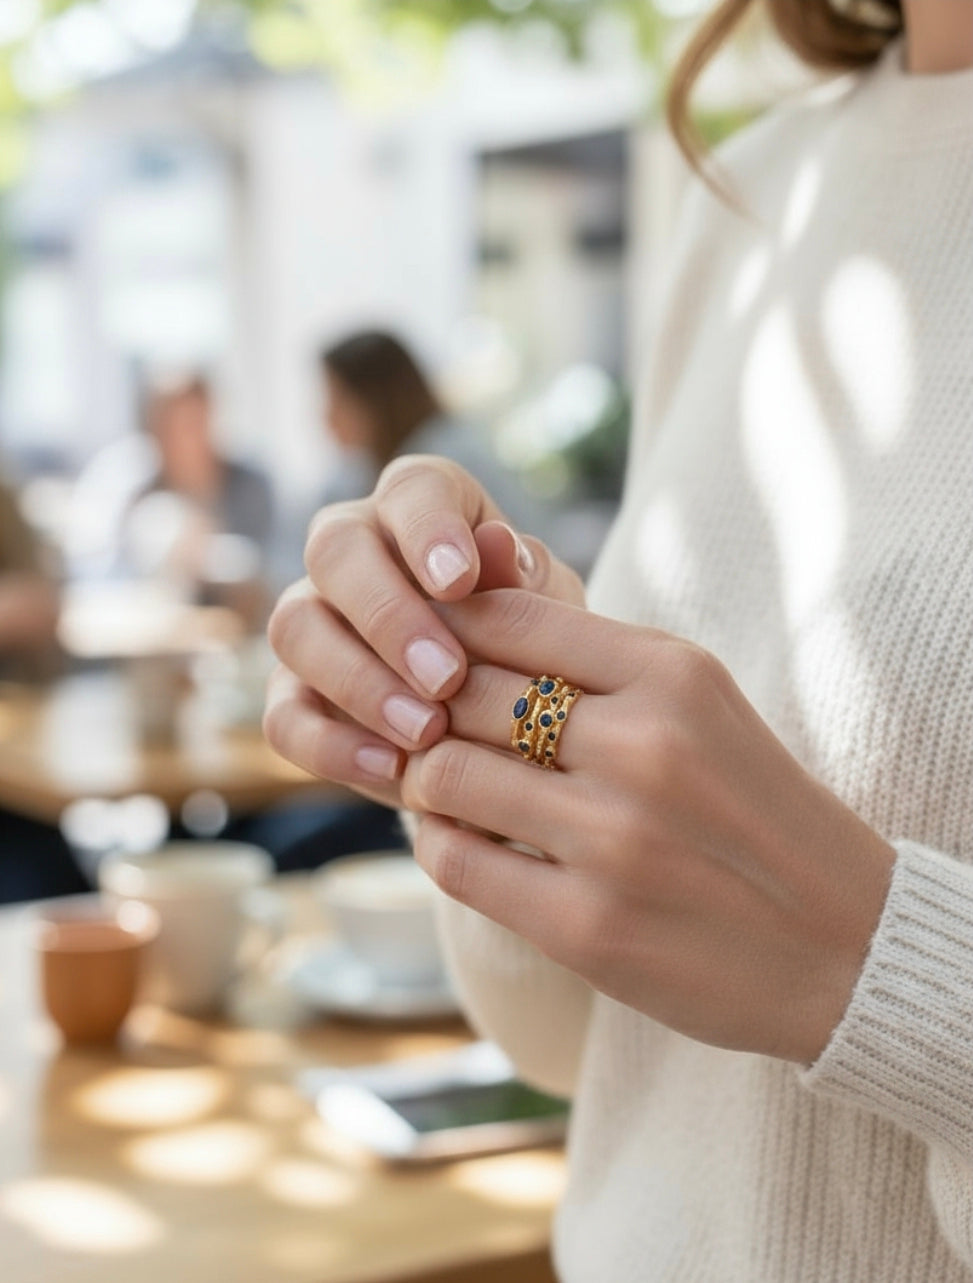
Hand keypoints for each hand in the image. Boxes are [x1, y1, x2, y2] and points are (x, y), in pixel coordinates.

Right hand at [264, 456, 583, 807]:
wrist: (510, 721)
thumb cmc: (532, 641)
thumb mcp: (548, 613)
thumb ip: (525, 580)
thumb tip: (502, 545)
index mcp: (422, 506)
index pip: (412, 491)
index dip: (427, 529)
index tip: (459, 581)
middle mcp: (353, 549)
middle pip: (335, 550)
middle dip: (388, 617)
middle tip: (446, 677)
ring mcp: (314, 618)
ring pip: (295, 628)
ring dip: (359, 682)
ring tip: (427, 731)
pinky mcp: (295, 692)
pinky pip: (284, 714)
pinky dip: (332, 746)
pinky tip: (392, 768)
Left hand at [401, 589, 895, 1063]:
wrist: (845, 945)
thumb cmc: (753, 811)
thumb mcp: (701, 706)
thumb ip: (597, 663)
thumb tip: (466, 624)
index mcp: (674, 674)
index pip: (507, 616)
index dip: (448, 633)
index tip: (439, 659)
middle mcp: (644, 746)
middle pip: (461, 691)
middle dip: (428, 706)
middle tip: (426, 726)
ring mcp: (613, 840)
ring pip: (444, 773)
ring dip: (425, 777)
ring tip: (444, 785)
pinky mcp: (586, 926)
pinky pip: (454, 860)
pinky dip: (437, 842)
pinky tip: (459, 839)